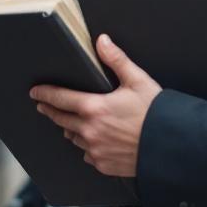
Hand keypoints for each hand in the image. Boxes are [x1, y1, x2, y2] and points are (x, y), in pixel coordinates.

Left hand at [30, 34, 161, 177]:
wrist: (170, 146)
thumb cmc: (156, 114)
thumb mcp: (138, 81)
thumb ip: (116, 60)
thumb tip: (102, 41)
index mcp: (94, 108)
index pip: (60, 99)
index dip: (45, 94)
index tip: (35, 92)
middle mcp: (90, 131)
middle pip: (61, 120)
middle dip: (51, 111)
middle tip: (44, 106)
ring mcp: (95, 150)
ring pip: (74, 138)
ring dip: (71, 129)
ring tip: (72, 123)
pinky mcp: (103, 165)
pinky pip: (87, 155)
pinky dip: (88, 147)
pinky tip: (95, 141)